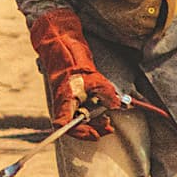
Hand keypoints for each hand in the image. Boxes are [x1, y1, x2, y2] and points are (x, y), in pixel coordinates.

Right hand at [28, 9, 116, 136]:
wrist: (60, 42)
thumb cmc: (70, 59)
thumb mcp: (94, 78)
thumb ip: (106, 94)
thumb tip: (116, 105)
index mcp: (63, 100)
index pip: (65, 125)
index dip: (80, 133)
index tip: (96, 133)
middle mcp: (63, 102)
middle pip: (74, 124)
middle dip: (92, 128)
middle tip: (108, 127)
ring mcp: (67, 97)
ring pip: (78, 116)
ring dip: (93, 120)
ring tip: (107, 119)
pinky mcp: (72, 91)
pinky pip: (81, 107)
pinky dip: (92, 110)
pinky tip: (102, 106)